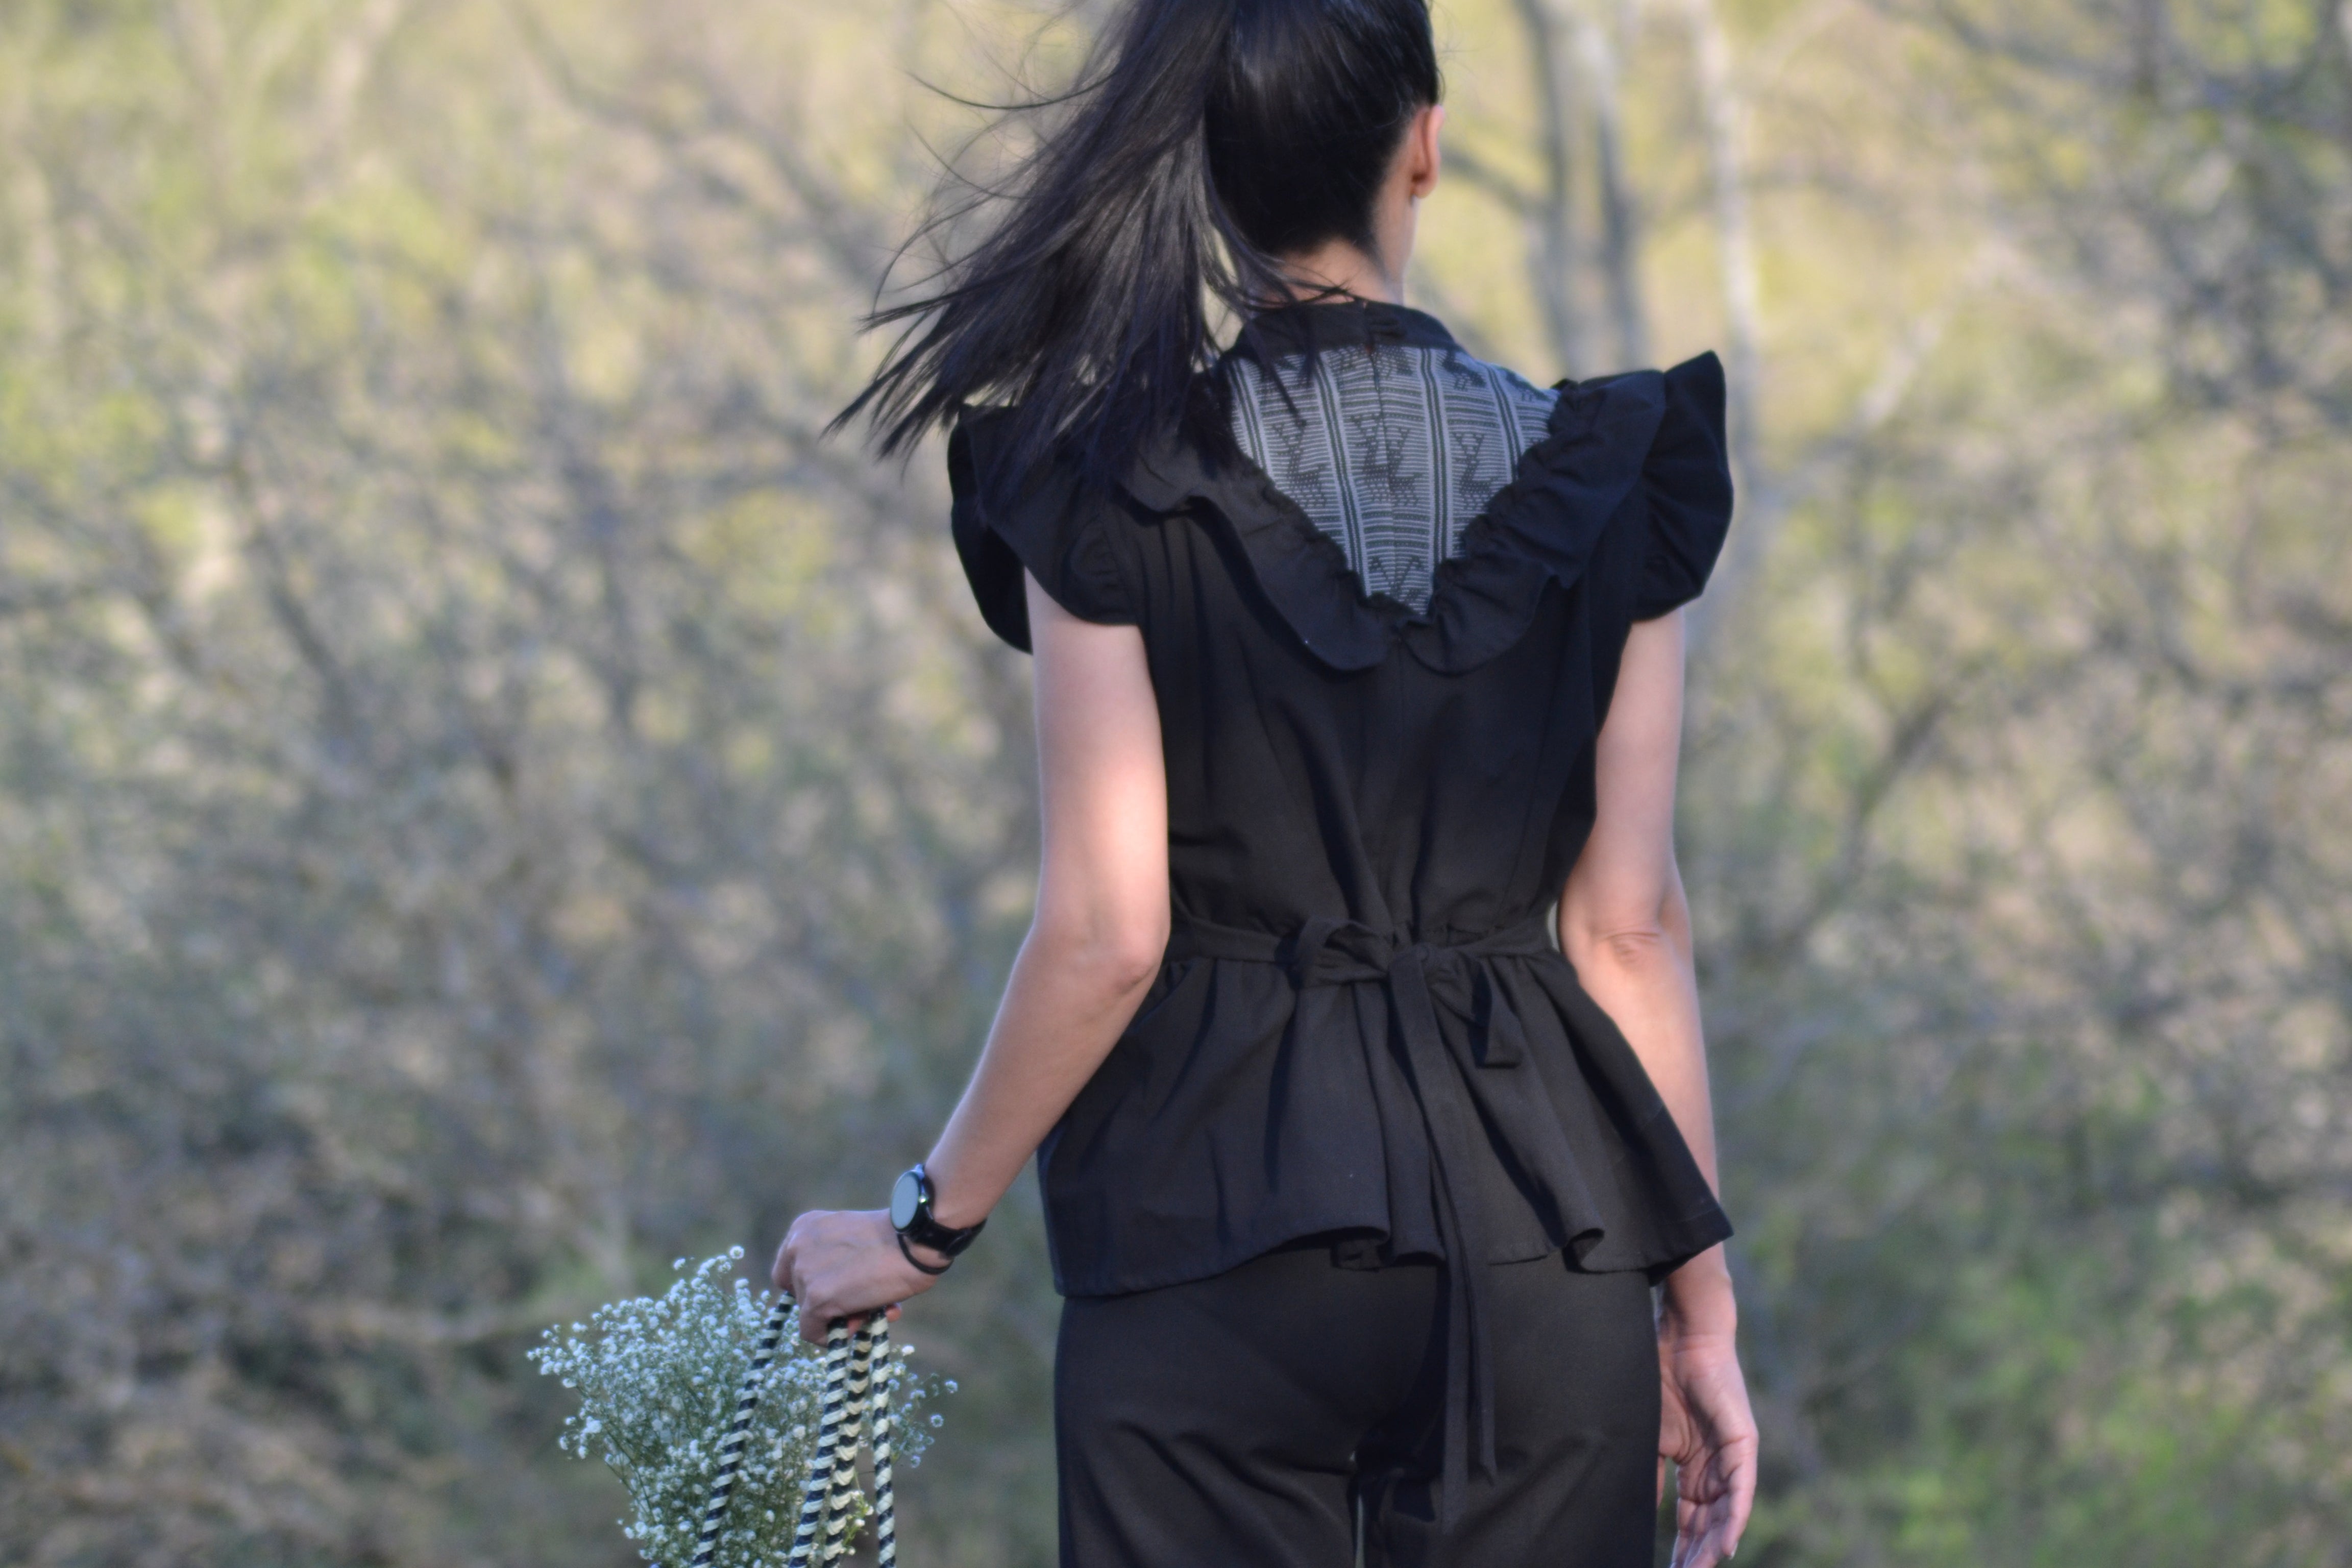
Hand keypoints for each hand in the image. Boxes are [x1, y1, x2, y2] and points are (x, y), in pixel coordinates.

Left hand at [771, 1209, 942, 1343]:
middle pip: (799, 1292)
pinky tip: (861, 1324)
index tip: (837, 1291)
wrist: (915, 1240)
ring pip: (809, 1313)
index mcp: (805, 1226)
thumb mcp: (855, 1240)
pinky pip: (812, 1331)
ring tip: (875, 1308)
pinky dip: (833, 1337)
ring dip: (841, 1316)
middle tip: (863, 1303)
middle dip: (830, 1302)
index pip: (789, 1268)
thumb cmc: (898, 1238)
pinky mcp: (815, 1298)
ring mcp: (804, 1273)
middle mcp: (796, 1246)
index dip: (813, 1284)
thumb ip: (839, 1263)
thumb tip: (845, 1302)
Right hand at [1657, 1318, 1756, 1566]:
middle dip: (1696, 1554)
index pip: (1689, 1519)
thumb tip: (1641, 1511)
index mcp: (1694, 1467)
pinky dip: (1734, 1518)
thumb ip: (1651, 1475)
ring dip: (1714, 1545)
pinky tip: (1725, 1545)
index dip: (1681, 1547)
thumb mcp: (1651, 1437)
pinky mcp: (1743, 1443)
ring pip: (1726, 1513)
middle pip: (1708, 1523)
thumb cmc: (1660, 1377)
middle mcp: (1717, 1467)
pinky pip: (1741, 1489)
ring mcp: (1732, 1457)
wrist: (1679, 1337)